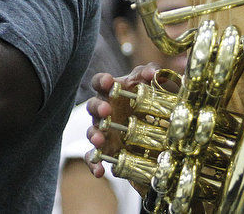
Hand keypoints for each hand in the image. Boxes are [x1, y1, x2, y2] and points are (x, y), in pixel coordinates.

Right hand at [84, 63, 159, 177]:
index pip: (100, 83)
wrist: (150, 131)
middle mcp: (104, 111)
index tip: (109, 81)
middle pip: (93, 106)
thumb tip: (151, 72)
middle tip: (106, 110)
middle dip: (98, 108)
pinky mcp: (106, 150)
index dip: (102, 81)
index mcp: (111, 92)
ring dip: (94, 135)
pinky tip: (100, 172)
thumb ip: (148, 75)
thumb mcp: (148, 86)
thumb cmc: (143, 102)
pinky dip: (94, 164)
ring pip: (92, 132)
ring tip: (100, 140)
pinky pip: (94, 158)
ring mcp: (103, 131)